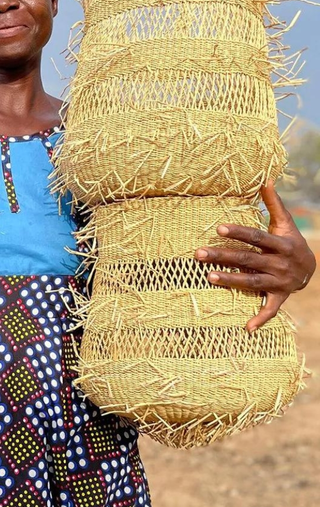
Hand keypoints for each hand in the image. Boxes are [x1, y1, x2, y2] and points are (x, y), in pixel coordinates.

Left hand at [195, 183, 315, 332]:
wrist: (312, 268)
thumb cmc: (291, 241)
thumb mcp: (285, 223)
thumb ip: (274, 203)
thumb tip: (266, 178)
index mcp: (282, 244)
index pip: (257, 238)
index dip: (239, 233)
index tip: (218, 228)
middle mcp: (280, 264)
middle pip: (248, 259)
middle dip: (223, 256)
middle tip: (198, 253)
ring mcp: (280, 282)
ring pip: (252, 282)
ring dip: (230, 281)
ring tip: (208, 277)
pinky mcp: (279, 297)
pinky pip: (270, 310)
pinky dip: (260, 319)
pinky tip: (247, 328)